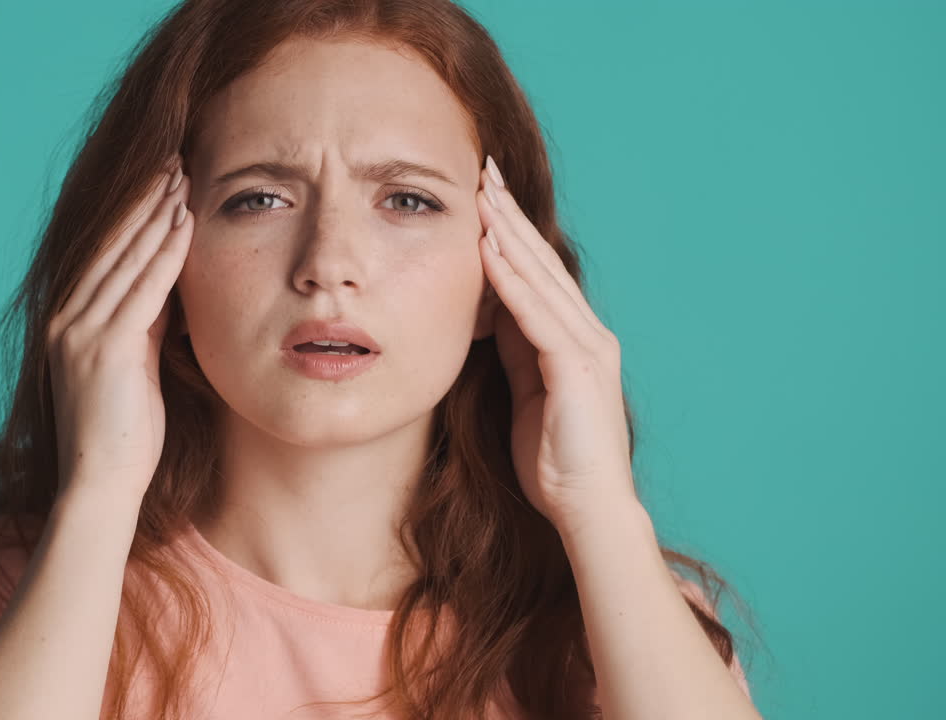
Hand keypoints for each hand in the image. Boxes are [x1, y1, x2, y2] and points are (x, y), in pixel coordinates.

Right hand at [44, 153, 191, 499]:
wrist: (100, 485)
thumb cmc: (123, 436)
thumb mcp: (134, 367)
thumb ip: (144, 325)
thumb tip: (168, 288)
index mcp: (70, 323)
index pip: (107, 256)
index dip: (134, 216)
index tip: (160, 181)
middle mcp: (68, 319)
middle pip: (113, 246)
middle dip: (144, 201)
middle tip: (171, 160)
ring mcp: (82, 332)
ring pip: (126, 259)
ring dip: (156, 214)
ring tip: (181, 176)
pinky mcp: (105, 348)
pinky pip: (143, 288)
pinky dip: (165, 252)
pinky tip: (184, 222)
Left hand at [475, 155, 636, 530]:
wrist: (588, 509)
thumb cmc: (555, 462)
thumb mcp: (526, 392)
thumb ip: (517, 350)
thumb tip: (492, 312)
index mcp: (575, 340)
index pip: (539, 274)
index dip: (513, 232)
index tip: (486, 196)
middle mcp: (588, 334)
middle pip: (543, 262)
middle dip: (512, 214)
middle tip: (485, 170)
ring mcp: (587, 347)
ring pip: (541, 278)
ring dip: (509, 233)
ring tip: (482, 194)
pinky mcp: (578, 367)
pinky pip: (536, 313)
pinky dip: (510, 279)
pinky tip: (487, 248)